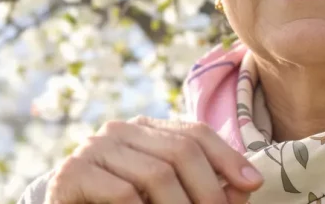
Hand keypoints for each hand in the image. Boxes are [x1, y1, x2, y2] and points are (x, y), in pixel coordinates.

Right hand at [44, 116, 263, 203]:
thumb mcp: (166, 194)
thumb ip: (202, 186)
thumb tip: (245, 186)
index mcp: (146, 129)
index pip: (195, 133)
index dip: (228, 158)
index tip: (252, 185)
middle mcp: (120, 130)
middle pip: (181, 151)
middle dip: (208, 190)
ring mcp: (94, 148)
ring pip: (156, 174)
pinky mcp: (72, 173)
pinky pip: (123, 192)